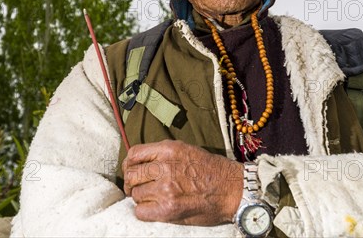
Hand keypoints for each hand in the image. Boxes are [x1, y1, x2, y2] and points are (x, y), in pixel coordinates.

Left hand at [122, 140, 242, 225]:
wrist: (232, 189)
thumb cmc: (212, 169)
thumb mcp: (186, 150)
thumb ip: (163, 154)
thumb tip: (142, 161)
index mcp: (168, 150)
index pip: (134, 154)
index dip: (129, 164)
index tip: (132, 170)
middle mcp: (164, 167)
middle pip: (131, 175)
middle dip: (132, 183)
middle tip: (138, 188)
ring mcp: (165, 189)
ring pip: (136, 194)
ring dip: (142, 198)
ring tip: (154, 198)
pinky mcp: (168, 209)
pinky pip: (140, 211)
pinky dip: (144, 211)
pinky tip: (154, 209)